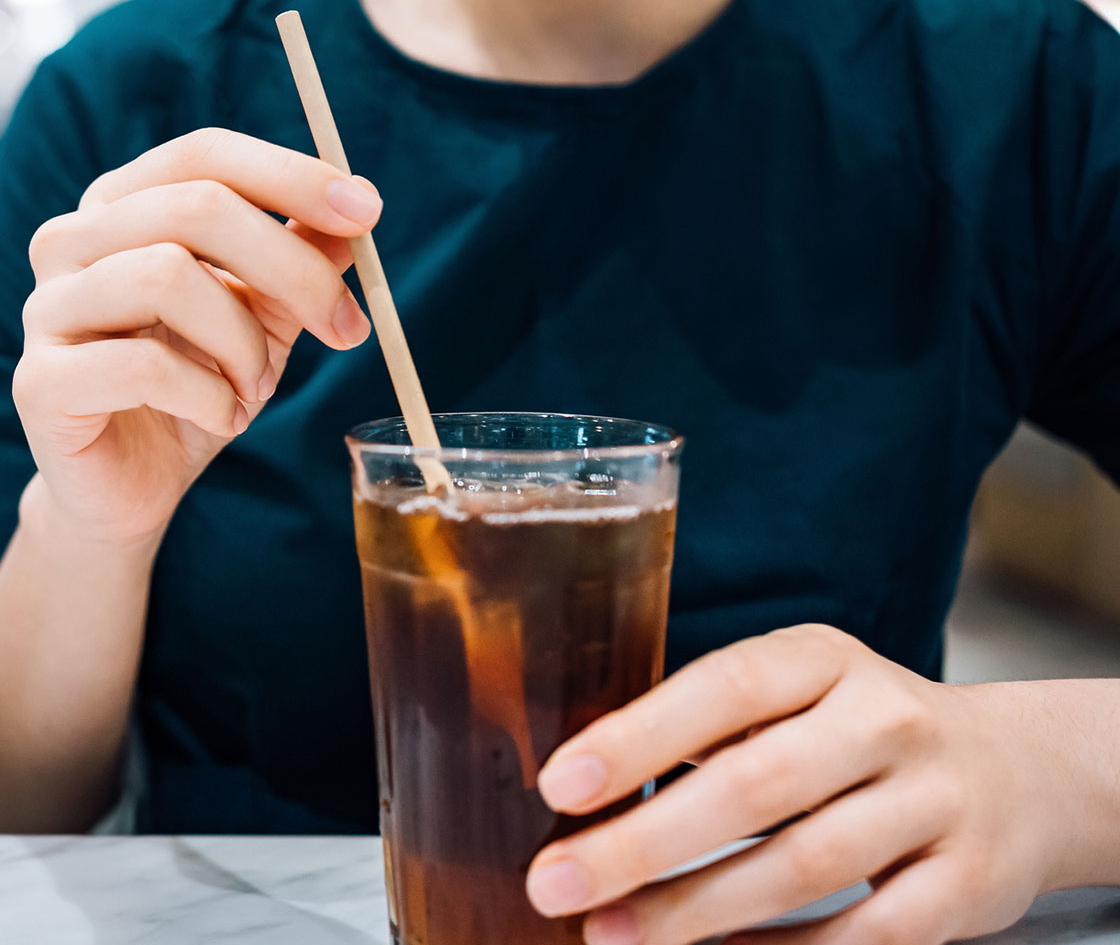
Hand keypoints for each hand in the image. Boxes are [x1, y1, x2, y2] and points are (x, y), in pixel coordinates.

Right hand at [11, 128, 377, 548]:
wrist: (128, 490)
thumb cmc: (192, 389)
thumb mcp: (261, 317)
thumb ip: (297, 260)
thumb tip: (353, 213)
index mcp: (121, 207)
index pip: (204, 155)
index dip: (290, 175)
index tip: (367, 211)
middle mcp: (70, 241)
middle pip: (196, 207)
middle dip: (291, 266)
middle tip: (346, 329)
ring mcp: (47, 308)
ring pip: (166, 276)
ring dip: (242, 343)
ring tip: (255, 388)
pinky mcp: (39, 382)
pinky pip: (142, 366)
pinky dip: (207, 397)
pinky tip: (219, 418)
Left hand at [523, 623, 1102, 944]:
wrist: (1023, 773)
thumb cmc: (861, 733)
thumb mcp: (797, 695)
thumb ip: (710, 727)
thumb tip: (583, 789)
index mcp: (823, 661)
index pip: (724, 688)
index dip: (639, 736)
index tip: (561, 784)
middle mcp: (884, 720)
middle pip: (754, 786)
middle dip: (642, 844)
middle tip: (555, 882)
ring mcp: (933, 802)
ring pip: (803, 866)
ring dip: (695, 910)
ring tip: (611, 934)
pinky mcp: (967, 884)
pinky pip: (862, 931)